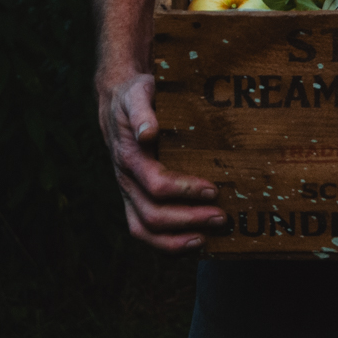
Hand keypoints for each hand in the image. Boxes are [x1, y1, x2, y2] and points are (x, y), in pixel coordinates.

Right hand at [98, 72, 226, 251]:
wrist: (117, 102)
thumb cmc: (133, 96)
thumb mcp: (137, 94)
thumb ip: (142, 111)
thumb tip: (148, 132)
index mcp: (129, 157)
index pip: (156, 184)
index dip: (185, 191)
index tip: (213, 189)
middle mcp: (126, 180)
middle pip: (152, 215)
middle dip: (188, 219)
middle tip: (221, 216)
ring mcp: (128, 193)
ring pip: (144, 230)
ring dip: (176, 240)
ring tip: (207, 237)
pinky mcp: (134, 198)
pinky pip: (145, 230)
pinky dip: (167, 242)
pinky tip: (193, 240)